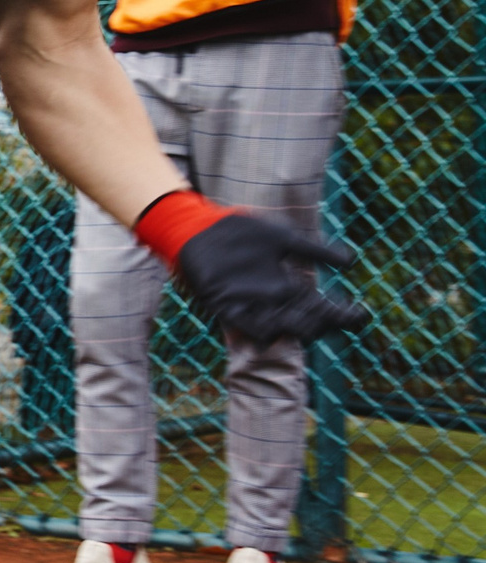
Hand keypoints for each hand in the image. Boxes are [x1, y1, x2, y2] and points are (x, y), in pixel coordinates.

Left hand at [136, 191, 367, 341]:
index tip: (362, 313)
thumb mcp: (283, 238)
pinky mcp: (224, 304)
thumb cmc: (241, 231)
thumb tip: (352, 261)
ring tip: (313, 328)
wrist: (200, 226)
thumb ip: (314, 250)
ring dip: (295, 329)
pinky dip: (257, 331)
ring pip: (279, 326)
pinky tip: (271, 335)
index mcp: (287, 284)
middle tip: (337, 319)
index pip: (321, 305)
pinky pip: (243, 324)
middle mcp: (272, 299)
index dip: (341, 313)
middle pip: (304, 320)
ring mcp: (249, 303)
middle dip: (323, 323)